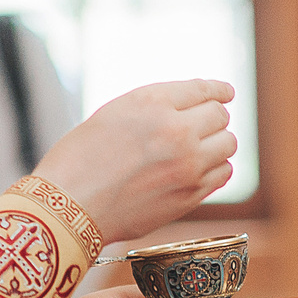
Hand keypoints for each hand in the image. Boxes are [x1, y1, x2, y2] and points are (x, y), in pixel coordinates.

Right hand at [33, 80, 236, 244]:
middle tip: (200, 125)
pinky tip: (200, 169)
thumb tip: (194, 104)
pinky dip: (216, 168)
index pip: (203, 89)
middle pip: (220, 116)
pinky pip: (223, 172)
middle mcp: (176, 130)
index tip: (225, 93)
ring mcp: (188, 165)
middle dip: (212, 118)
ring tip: (199, 149)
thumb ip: (155, 106)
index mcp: (153, 102)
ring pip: (228, 144)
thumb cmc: (80, 158)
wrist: (69, 207)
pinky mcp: (191, 195)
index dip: (217, 90)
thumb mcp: (114, 113)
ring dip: (217, 143)